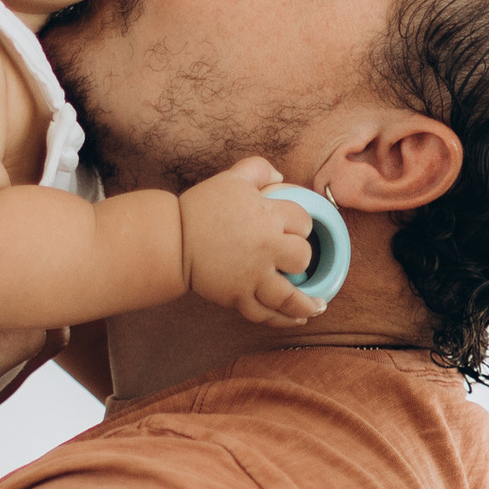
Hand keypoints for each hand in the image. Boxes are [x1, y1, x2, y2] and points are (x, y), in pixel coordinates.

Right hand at [178, 159, 318, 328]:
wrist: (172, 239)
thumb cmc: (201, 207)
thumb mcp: (231, 178)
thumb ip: (258, 169)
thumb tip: (280, 176)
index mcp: (267, 216)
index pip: (303, 222)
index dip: (302, 225)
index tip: (295, 229)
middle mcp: (265, 248)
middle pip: (302, 257)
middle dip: (302, 258)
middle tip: (296, 261)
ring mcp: (252, 276)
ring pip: (289, 296)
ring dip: (306, 304)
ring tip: (317, 307)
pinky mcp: (238, 296)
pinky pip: (265, 313)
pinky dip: (282, 319)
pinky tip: (296, 319)